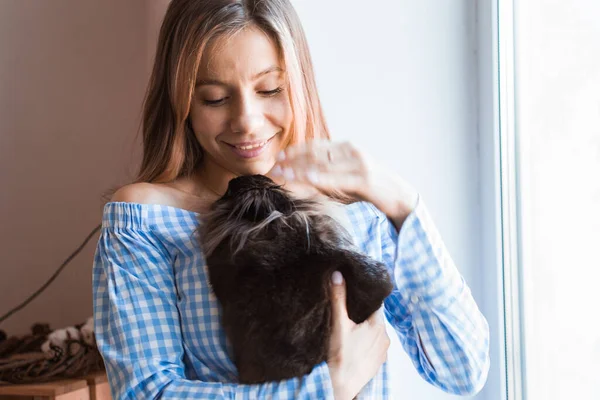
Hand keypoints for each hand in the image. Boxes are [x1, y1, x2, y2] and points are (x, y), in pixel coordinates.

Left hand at [269, 140, 418, 227]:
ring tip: (284, 173)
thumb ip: (323, 179)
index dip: (295, 151)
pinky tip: (307, 178)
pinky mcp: (364, 178)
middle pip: (316, 153)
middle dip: (293, 160)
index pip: (315, 146)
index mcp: (345, 148)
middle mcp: (350, 151)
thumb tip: (298, 181)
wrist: (397, 195)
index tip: (278, 157)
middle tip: (274, 167)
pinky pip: (339, 177)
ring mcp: (358, 163)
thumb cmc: (367, 189)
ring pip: (324, 164)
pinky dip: (321, 177)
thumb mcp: (342, 182)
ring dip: (301, 169)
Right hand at [326, 271, 389, 399]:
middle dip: (362, 315)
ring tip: (349, 330)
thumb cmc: (341, 357)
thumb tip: (338, 275)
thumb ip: (338, 298)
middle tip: (348, 314)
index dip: (364, 299)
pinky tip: (354, 345)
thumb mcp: (338, 324)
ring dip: (364, 329)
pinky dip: (366, 343)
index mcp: (378, 325)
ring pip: (375, 332)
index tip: (354, 297)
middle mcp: (385, 337)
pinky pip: (374, 346)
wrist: (343, 387)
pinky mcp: (379, 362)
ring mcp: (383, 351)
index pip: (374, 304)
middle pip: (374, 318)